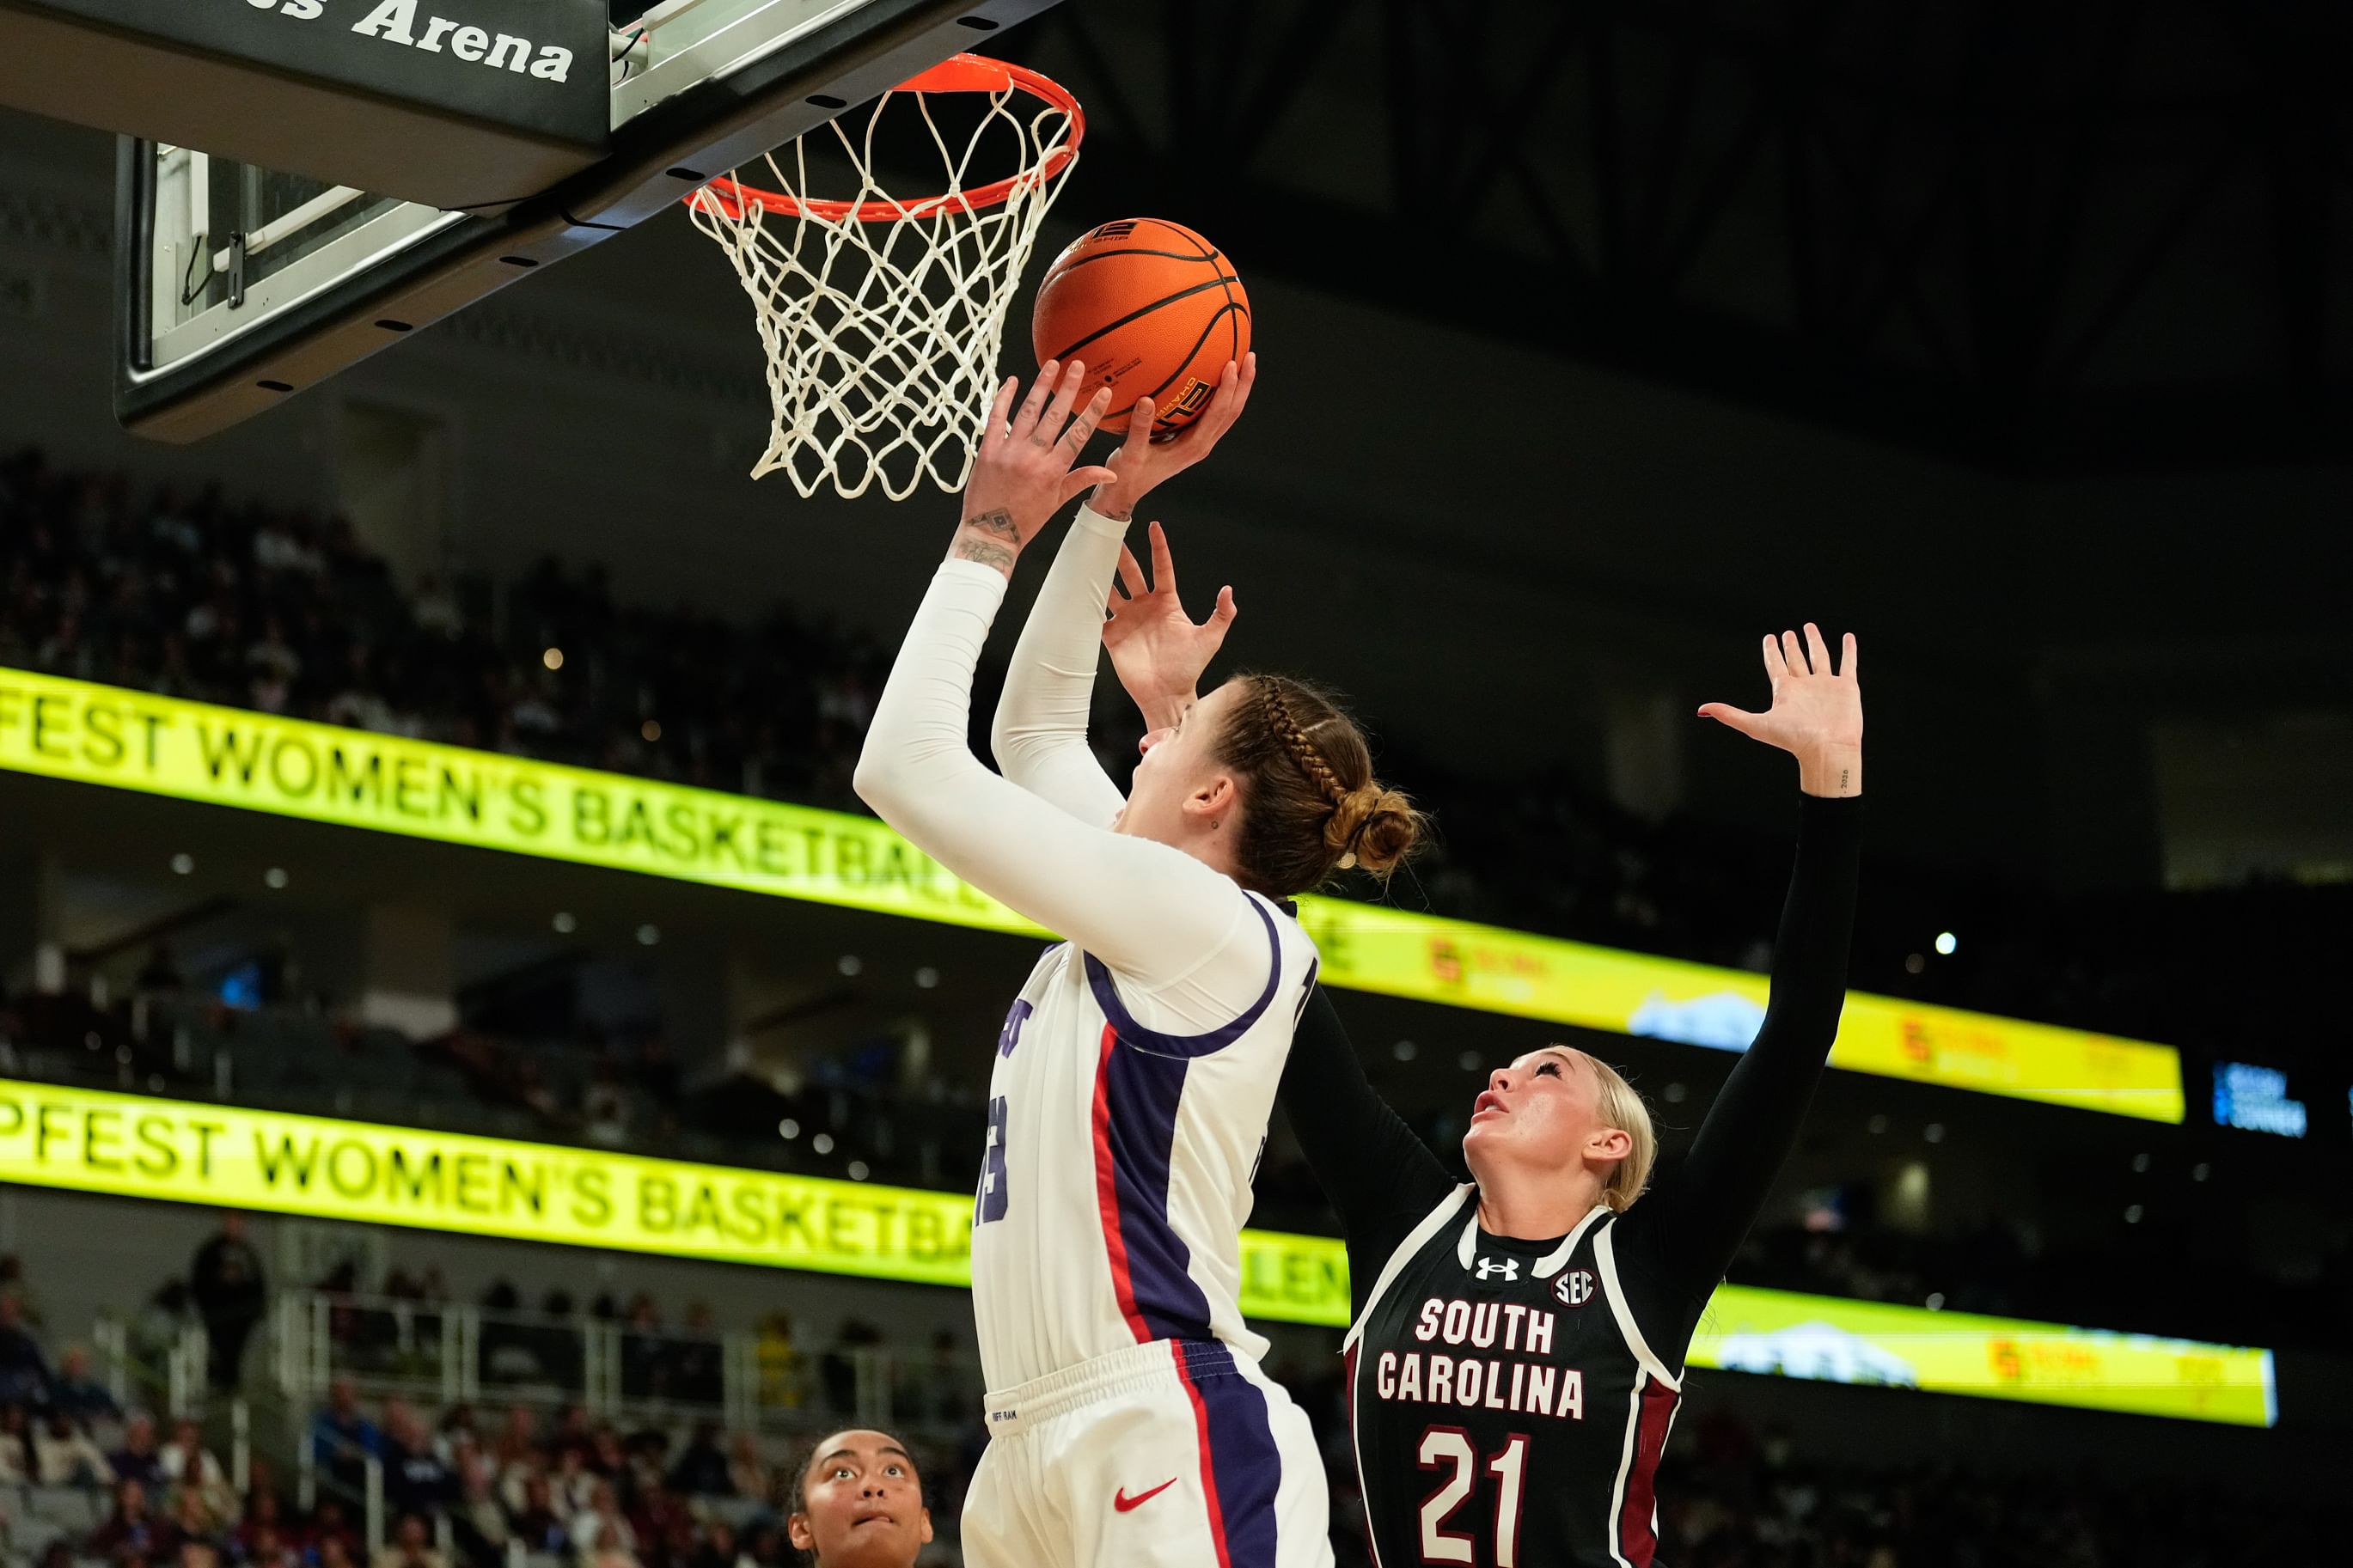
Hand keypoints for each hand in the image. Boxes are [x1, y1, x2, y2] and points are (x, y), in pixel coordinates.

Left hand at [953, 361, 1117, 578]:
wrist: (989, 533)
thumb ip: (1082, 481)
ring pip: (1028, 411)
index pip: (1078, 435)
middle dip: (1068, 389)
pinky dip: (1004, 398)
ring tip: (1052, 365)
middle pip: (1055, 416)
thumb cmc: (1025, 521)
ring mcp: (1009, 451)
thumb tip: (1111, 473)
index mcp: (1052, 471)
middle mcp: (1032, 457)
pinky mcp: (988, 450)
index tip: (1103, 392)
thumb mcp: (1057, 502)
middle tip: (1078, 366)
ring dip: (1041, 386)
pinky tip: (1012, 381)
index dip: (1092, 412)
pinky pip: (996, 418)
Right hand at [1089, 353, 1256, 521]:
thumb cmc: (1128, 475)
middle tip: (1250, 355)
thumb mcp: (1131, 453)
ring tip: (1243, 362)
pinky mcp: (1193, 440)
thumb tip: (1147, 400)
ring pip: (1227, 413)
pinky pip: (1213, 414)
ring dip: (1238, 389)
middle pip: (1232, 411)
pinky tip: (1214, 377)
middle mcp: (1202, 444)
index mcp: (1193, 447)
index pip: (1218, 414)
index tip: (1232, 364)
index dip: (1228, 389)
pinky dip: (1220, 395)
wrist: (1127, 491)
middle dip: (1244, 384)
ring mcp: (1200, 443)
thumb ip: (1140, 428)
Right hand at [1102, 521, 1236, 730]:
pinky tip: (1078, 587)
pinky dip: (1087, 602)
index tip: (1154, 527)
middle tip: (1111, 533)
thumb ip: (1222, 614)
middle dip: (1122, 554)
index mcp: (1167, 603)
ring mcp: (1127, 620)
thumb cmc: (1190, 667)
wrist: (1167, 695)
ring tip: (1090, 554)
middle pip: (1131, 573)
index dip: (1158, 548)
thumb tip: (1229, 590)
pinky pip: (1097, 615)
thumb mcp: (1210, 639)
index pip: (1161, 568)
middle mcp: (1145, 607)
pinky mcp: (1112, 635)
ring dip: (1101, 573)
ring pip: (1110, 589)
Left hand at [1697, 624, 1862, 797]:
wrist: (1826, 748)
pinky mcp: (1846, 688)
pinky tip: (1848, 637)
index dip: (1771, 652)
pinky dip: (1848, 651)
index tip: (1769, 638)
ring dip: (1815, 643)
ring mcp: (1826, 686)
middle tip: (1787, 633)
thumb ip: (1729, 714)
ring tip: (1809, 627)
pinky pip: (1847, 664)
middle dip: (1791, 646)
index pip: (1776, 666)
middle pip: (1795, 660)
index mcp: (1785, 692)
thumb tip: (1701, 709)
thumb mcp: (1756, 724)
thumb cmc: (1792, 739)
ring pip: (1819, 658)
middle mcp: (1805, 687)